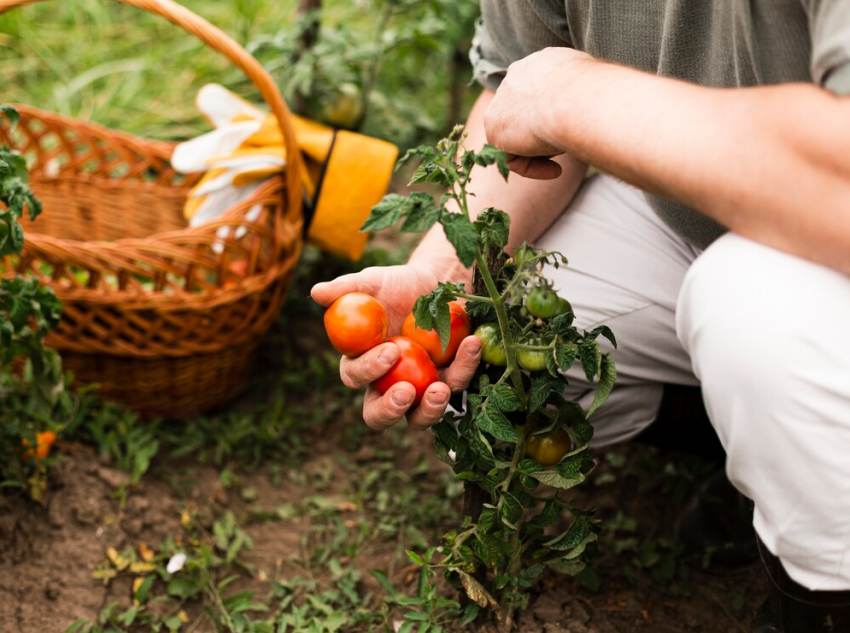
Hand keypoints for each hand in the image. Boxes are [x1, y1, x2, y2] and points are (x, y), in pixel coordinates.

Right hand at [311, 264, 480, 430]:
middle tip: (405, 393)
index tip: (389, 352)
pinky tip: (471, 343)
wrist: (437, 282)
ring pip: (419, 417)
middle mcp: (388, 384)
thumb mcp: (374, 281)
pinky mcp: (450, 381)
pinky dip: (465, 366)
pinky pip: (457, 383)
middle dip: (390, 410)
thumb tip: (316, 292)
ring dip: (430, 409)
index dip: (367, 370)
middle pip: (379, 415)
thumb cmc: (398, 285)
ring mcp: (420, 388)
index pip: (355, 377)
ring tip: (440, 389)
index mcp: (362, 362)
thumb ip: (347, 288)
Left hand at [484, 47, 594, 179]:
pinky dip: (532, 168)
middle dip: (541, 135)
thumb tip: (599, 107)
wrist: (578, 99)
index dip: (551, 117)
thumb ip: (583, 95)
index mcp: (541, 63)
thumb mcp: (596, 87)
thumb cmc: (597, 94)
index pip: (537, 92)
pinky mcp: (494, 125)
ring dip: (539, 152)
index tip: (570, 130)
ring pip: (517, 136)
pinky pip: (510, 156)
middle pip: (523, 114)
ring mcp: (501, 100)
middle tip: (565, 147)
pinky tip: (556, 170)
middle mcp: (516, 76)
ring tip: (564, 157)